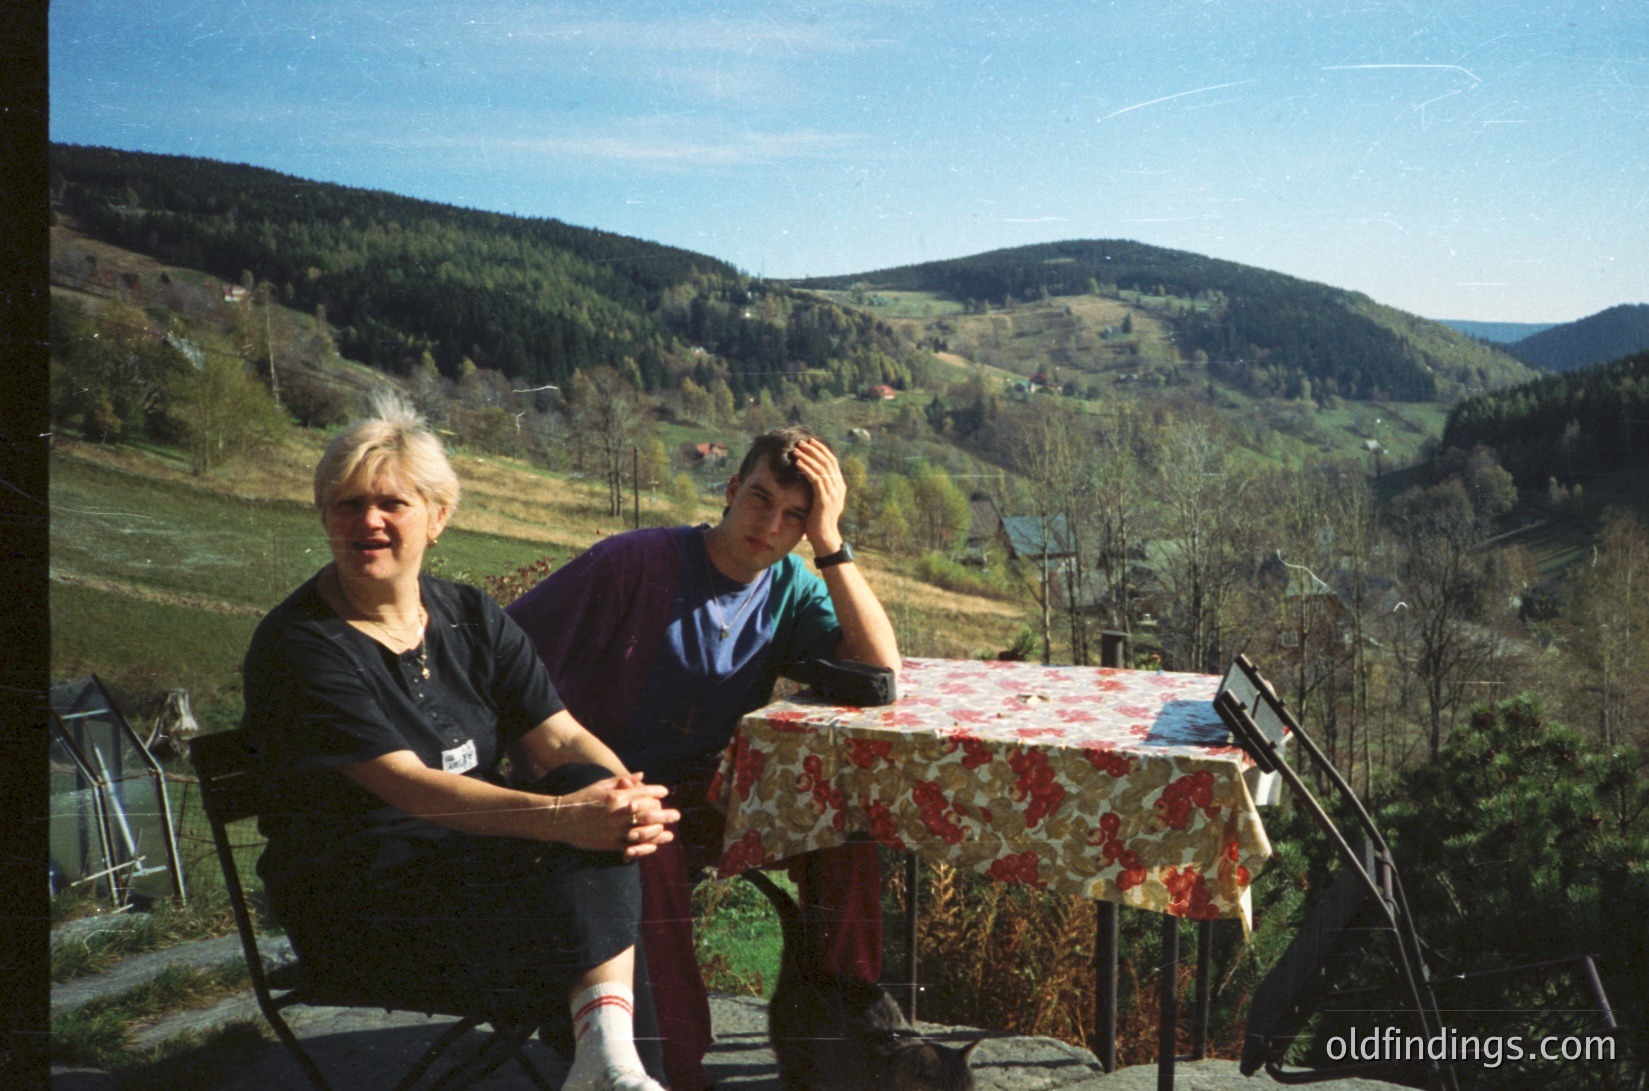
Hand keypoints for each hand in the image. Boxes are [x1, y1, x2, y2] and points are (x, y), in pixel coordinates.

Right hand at [554, 774, 677, 859]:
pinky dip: (645, 846)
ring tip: (670, 832)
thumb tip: (642, 776)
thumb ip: (623, 780)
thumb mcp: (602, 785)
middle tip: (677, 815)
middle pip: (649, 813)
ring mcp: (615, 829)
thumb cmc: (583, 799)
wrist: (562, 819)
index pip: (644, 793)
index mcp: (617, 796)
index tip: (666, 793)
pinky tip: (655, 845)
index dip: (657, 792)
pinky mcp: (610, 843)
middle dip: (665, 814)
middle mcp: (619, 813)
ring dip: (659, 832)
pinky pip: (632, 846)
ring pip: (644, 832)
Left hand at [793, 439, 845, 555]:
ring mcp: (833, 493)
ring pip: (821, 468)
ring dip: (808, 457)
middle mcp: (838, 487)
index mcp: (839, 486)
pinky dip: (806, 469)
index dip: (821, 450)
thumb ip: (819, 489)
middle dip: (814, 450)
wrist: (825, 538)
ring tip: (796, 450)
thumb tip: (810, 477)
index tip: (810, 442)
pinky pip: (815, 479)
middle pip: (827, 461)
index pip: (832, 461)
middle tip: (801, 442)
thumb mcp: (821, 501)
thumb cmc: (819, 521)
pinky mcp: (825, 499)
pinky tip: (798, 463)